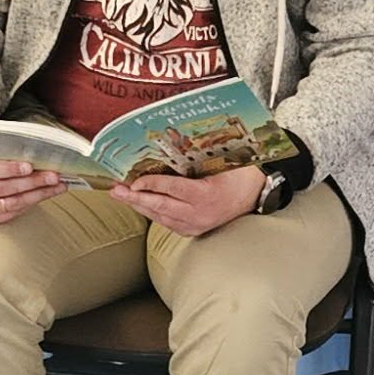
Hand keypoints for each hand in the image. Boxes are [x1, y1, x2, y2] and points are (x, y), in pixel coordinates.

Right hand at [0, 145, 67, 224]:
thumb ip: (5, 145)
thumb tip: (34, 146)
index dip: (10, 168)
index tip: (29, 166)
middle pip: (6, 187)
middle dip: (33, 181)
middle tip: (53, 176)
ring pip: (14, 202)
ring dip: (39, 193)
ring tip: (56, 185)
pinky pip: (16, 211)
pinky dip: (33, 202)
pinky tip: (46, 193)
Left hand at [110, 166, 266, 236]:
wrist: (257, 194)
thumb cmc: (239, 173)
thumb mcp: (221, 161)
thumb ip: (195, 159)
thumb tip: (170, 144)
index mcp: (206, 195)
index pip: (172, 189)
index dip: (151, 184)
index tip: (134, 181)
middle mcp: (199, 214)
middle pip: (161, 207)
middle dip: (135, 198)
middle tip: (116, 191)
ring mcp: (196, 225)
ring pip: (161, 217)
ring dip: (140, 206)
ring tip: (122, 196)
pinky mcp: (194, 230)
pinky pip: (168, 222)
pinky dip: (153, 213)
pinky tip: (141, 204)